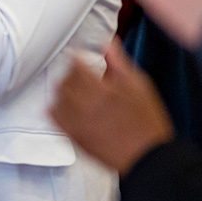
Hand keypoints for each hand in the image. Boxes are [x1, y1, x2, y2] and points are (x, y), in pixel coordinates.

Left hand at [50, 41, 173, 175]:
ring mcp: (76, 122)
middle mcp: (84, 105)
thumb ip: (119, 63)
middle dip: (69, 73)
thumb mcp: (140, 86)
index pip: (75, 64)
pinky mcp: (74, 137)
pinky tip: (62, 105)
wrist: (148, 157)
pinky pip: (54, 118)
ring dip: (62, 89)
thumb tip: (107, 43)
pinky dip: (55, 108)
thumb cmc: (147, 122)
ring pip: (56, 97)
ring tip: (73, 89)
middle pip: (63, 80)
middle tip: (78, 73)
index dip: (76, 57)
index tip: (78, 56)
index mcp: (101, 89)